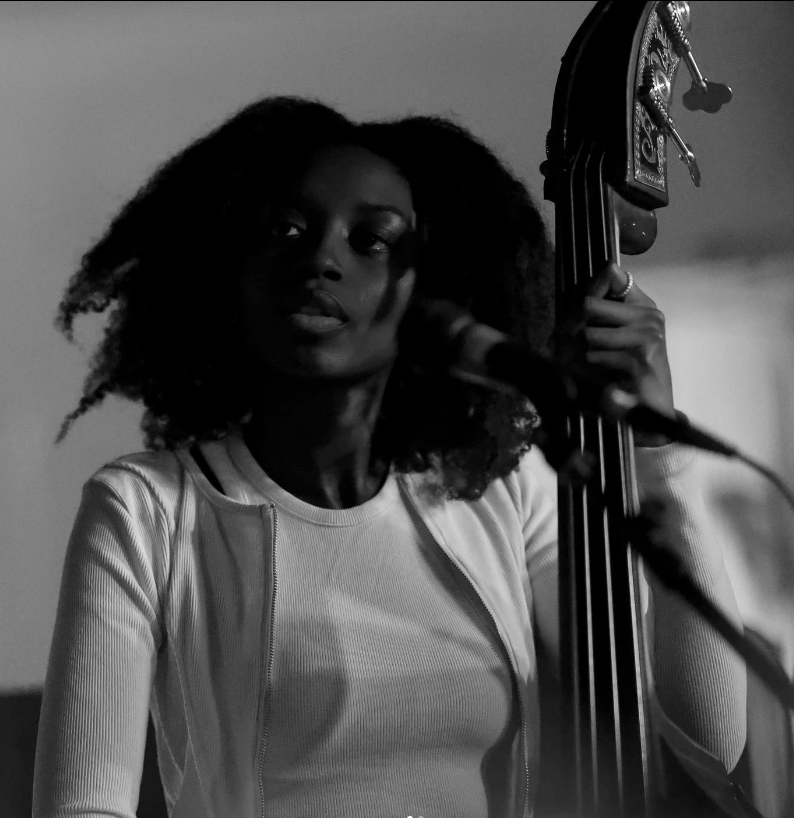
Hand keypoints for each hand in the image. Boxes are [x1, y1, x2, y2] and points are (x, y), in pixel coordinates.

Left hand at [557, 262, 675, 446]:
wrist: (655, 414)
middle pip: (587, 305)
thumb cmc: (631, 375)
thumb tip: (604, 272)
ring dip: (574, 355)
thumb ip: (605, 309)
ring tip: (577, 368)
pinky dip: (585, 372)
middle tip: (559, 347)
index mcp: (644, 306)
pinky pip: (594, 358)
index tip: (569, 319)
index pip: (608, 275)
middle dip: (568, 328)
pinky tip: (592, 381)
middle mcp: (649, 318)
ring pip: (587, 334)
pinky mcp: (641, 362)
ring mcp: (648, 339)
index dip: (580, 294)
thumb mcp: (618, 338)